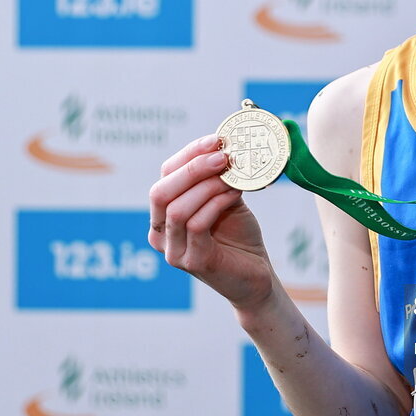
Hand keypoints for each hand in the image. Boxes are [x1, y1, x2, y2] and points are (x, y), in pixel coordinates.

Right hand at [148, 134, 274, 311]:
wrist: (255, 276)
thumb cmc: (238, 236)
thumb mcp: (226, 199)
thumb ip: (219, 178)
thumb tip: (225, 146)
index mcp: (163, 215)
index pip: (165, 176)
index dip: (189, 154)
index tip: (216, 139)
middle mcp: (160, 233)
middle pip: (161, 192)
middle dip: (193, 168)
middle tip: (223, 155)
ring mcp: (173, 250)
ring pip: (177, 209)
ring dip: (208, 186)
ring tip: (233, 175)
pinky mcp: (192, 262)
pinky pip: (197, 225)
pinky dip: (216, 204)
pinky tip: (234, 194)